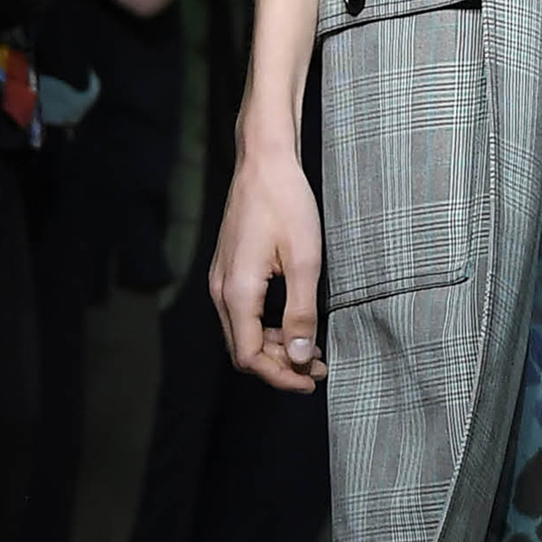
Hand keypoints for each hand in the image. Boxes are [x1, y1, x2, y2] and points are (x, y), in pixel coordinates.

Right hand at [212, 140, 326, 393]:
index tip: (313, 379)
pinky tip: (293, 324)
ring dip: (274, 348)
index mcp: (237, 292)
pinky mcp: (228, 270)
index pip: (250, 357)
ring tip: (312, 348)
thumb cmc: (286, 203)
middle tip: (319, 367)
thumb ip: (301, 313)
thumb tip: (301, 358)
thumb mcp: (305, 260)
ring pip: (241, 333)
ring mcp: (221, 279)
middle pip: (243, 350)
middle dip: (280, 366)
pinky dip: (266, 328)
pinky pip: (241, 314)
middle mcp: (221, 290)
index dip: (281, 377)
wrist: (264, 161)